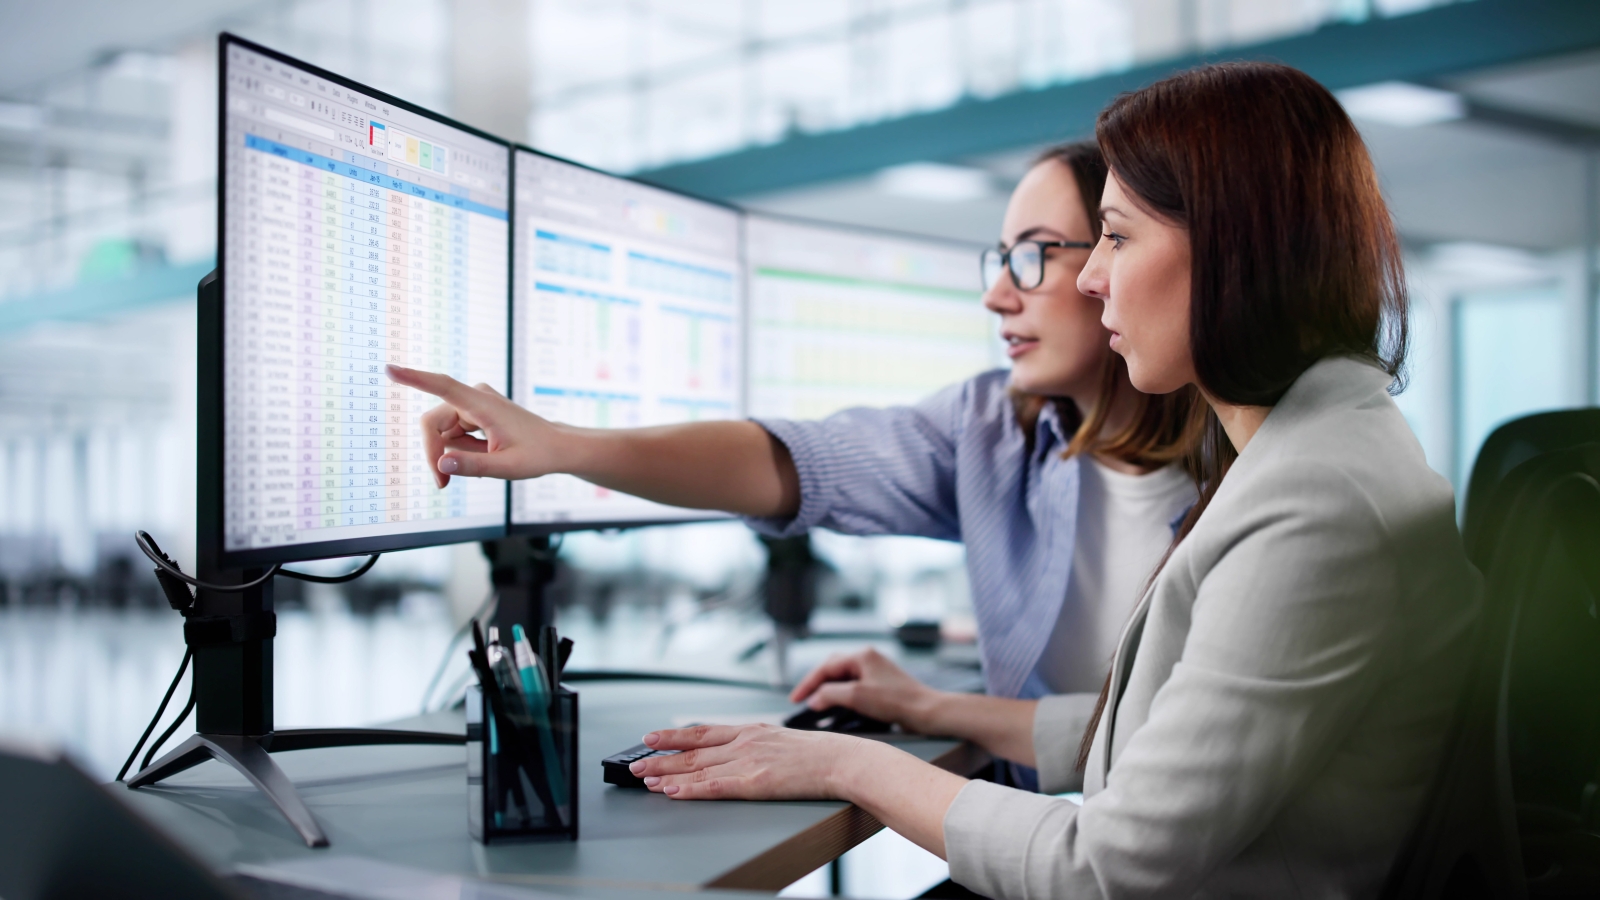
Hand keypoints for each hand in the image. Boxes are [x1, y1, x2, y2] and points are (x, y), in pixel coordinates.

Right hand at [385, 364, 563, 487]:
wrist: (556, 447)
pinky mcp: (473, 411)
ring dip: (451, 454)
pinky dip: (461, 449)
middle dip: (434, 453)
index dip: (414, 378)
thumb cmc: (537, 455)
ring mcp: (473, 403)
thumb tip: (441, 463)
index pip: (442, 386)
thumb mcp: (506, 467)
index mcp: (482, 404)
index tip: (389, 369)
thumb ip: (473, 466)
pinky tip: (483, 455)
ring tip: (482, 464)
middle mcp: (474, 397)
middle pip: (432, 424)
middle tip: (443, 483)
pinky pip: (452, 433)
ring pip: (441, 432)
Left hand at [628, 724, 875, 800]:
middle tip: (635, 763)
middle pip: (693, 750)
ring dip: (667, 774)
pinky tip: (673, 792)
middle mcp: (745, 741)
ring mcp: (749, 761)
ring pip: (697, 768)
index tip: (651, 738)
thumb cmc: (821, 755)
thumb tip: (740, 752)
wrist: (844, 760)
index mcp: (752, 730)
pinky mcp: (755, 781)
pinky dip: (690, 789)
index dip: (673, 735)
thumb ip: (759, 744)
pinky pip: (714, 786)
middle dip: (660, 757)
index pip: (703, 731)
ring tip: (644, 779)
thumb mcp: (783, 740)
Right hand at [788, 648, 941, 733]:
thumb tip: (814, 699)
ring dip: (828, 690)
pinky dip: (842, 695)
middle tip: (802, 700)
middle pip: (833, 668)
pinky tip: (837, 706)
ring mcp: (875, 670)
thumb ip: (830, 694)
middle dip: (816, 684)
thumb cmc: (896, 701)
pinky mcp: (881, 684)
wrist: (927, 711)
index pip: (826, 667)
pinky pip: (854, 685)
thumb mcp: (857, 696)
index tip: (795, 699)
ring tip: (816, 704)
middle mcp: (868, 658)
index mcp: (862, 655)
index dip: (807, 684)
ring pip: (843, 677)